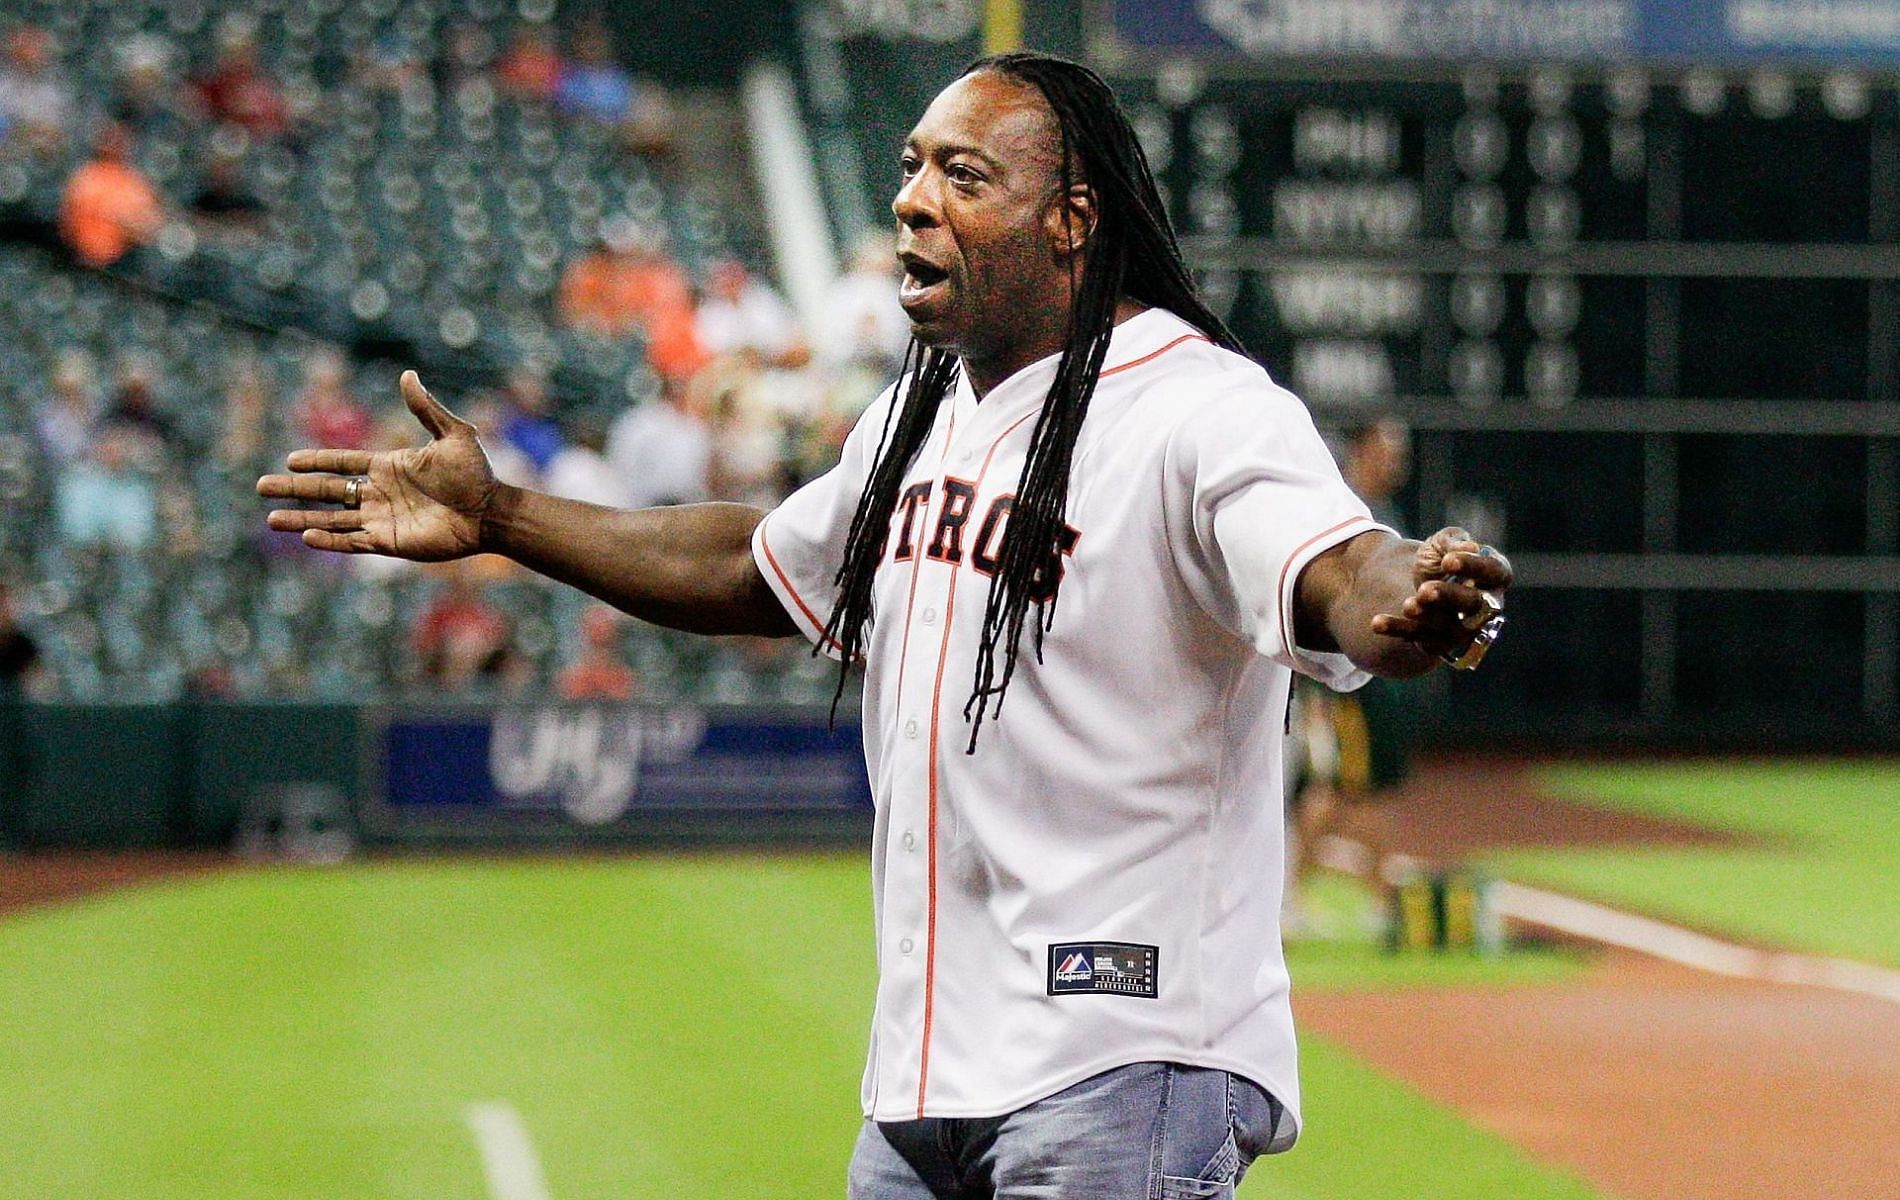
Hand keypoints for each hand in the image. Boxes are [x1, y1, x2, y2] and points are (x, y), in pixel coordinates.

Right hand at [257, 371, 498, 560]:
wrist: (490, 511)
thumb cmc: (475, 473)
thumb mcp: (452, 434)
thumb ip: (426, 409)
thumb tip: (407, 375)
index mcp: (388, 466)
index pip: (343, 463)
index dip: (317, 461)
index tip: (289, 460)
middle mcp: (379, 493)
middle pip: (327, 491)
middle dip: (295, 490)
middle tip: (261, 487)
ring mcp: (382, 519)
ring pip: (332, 519)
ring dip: (301, 519)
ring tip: (271, 519)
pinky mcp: (389, 542)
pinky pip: (352, 542)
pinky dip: (330, 540)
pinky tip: (306, 536)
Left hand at [1368, 527, 1513, 662]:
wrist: (1417, 579)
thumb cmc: (1440, 557)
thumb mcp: (1444, 541)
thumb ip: (1455, 542)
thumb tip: (1471, 547)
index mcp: (1495, 576)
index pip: (1496, 572)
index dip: (1475, 567)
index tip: (1448, 560)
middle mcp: (1485, 607)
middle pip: (1474, 605)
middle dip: (1449, 597)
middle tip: (1425, 590)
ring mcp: (1463, 627)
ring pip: (1448, 627)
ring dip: (1426, 618)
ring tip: (1407, 605)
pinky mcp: (1438, 641)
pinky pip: (1419, 639)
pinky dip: (1398, 630)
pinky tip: (1377, 622)